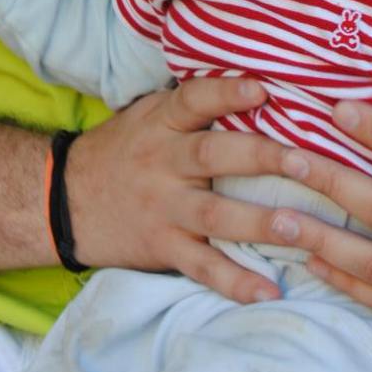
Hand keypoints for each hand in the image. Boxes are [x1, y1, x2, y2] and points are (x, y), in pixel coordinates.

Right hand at [66, 77, 309, 304]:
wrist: (65, 198)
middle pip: (212, 156)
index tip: (263, 89)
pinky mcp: (163, 248)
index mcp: (162, 123)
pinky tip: (268, 291)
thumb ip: (193, 105)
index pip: (194, 100)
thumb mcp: (148, 115)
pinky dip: (235, 281)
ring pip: (214, 216)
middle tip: (305, 162)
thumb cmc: (124, 149)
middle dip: (261, 158)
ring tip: (301, 227)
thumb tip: (257, 81)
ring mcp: (163, 208)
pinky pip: (202, 267)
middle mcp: (163, 163)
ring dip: (259, 222)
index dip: (227, 93)